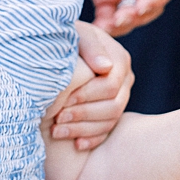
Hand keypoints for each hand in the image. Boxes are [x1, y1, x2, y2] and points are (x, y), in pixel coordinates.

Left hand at [48, 0, 174, 33]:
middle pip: (150, 5)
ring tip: (103, 29)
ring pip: (130, 12)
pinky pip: (108, 12)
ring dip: (121, 24)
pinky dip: (104, 22)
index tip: (137, 9)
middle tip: (116, 22)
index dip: (155, 1)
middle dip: (137, 17)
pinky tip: (93, 28)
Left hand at [48, 21, 133, 150]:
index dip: (87, 95)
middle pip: (113, 105)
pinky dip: (92, 139)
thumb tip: (105, 67)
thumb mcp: (74, 35)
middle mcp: (123, 79)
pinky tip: (75, 144)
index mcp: (118, 59)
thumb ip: (89, 47)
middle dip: (83, 114)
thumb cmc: (62, 38)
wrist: (55, 47)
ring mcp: (119, 97)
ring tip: (57, 131)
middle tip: (57, 119)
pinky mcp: (108, 111)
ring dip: (83, 129)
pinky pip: (107, 131)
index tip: (63, 100)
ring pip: (110, 120)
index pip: (111, 85)